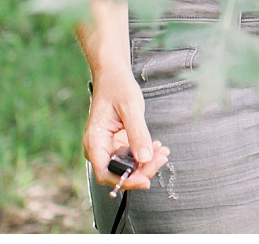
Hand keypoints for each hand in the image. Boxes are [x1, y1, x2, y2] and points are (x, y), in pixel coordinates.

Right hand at [85, 70, 169, 191]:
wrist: (114, 77)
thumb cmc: (118, 88)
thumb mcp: (131, 108)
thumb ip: (138, 134)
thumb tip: (145, 159)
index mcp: (94, 141)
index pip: (105, 173)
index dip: (124, 181)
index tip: (146, 180)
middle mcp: (99, 148)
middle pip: (118, 172)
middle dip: (141, 171)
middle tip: (161, 158)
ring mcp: (108, 147)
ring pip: (127, 166)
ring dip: (146, 164)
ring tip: (163, 151)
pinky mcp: (118, 144)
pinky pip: (131, 157)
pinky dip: (145, 155)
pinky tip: (158, 147)